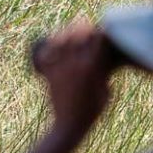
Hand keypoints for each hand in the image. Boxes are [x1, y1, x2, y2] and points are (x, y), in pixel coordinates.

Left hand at [32, 18, 115, 133]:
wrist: (69, 125)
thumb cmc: (92, 111)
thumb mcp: (106, 91)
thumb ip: (104, 73)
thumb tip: (104, 61)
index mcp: (93, 67)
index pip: (98, 38)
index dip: (101, 33)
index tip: (101, 33)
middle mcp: (76, 63)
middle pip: (78, 33)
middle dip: (82, 28)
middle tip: (84, 27)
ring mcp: (60, 68)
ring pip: (61, 40)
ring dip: (66, 34)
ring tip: (68, 32)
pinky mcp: (49, 74)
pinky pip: (46, 55)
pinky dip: (49, 48)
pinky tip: (52, 46)